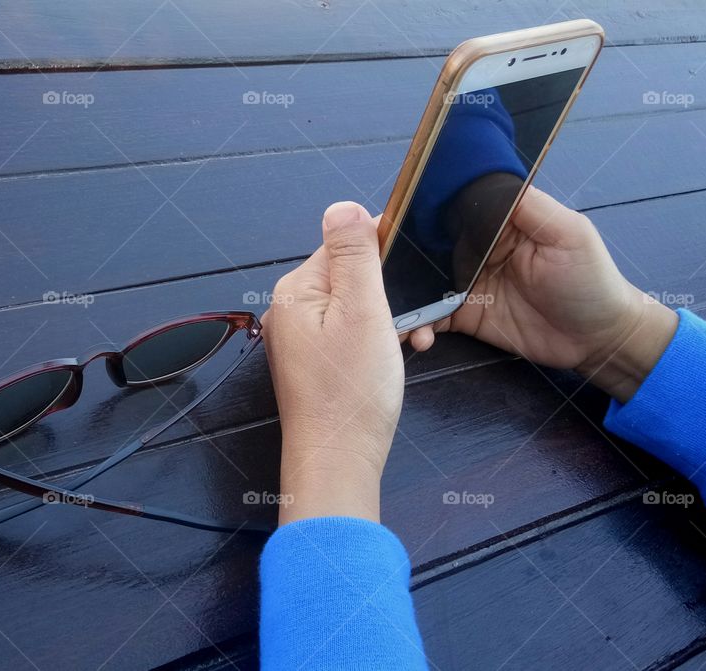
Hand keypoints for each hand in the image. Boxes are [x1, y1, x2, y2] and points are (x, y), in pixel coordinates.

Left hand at [262, 202, 403, 525]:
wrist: (338, 461)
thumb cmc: (353, 390)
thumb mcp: (363, 311)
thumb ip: (355, 255)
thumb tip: (344, 205)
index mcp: (296, 290)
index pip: (344, 244)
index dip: (384, 254)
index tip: (416, 274)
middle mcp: (289, 311)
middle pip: (350, 276)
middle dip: (390, 293)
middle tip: (415, 325)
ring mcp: (298, 340)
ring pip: (354, 307)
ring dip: (388, 320)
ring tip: (410, 345)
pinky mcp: (312, 365)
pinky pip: (348, 335)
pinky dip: (375, 341)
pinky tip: (394, 359)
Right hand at [407, 186, 677, 401]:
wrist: (599, 339)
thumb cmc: (590, 279)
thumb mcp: (567, 232)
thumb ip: (525, 205)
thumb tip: (479, 178)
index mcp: (494, 221)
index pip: (448, 208)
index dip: (415, 211)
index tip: (382, 221)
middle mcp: (473, 248)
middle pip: (423, 245)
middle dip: (393, 255)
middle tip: (368, 269)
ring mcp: (465, 284)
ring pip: (419, 282)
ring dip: (399, 295)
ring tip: (386, 310)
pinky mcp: (464, 317)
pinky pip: (430, 318)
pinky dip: (416, 326)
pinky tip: (415, 337)